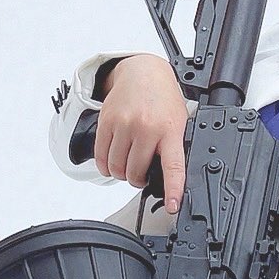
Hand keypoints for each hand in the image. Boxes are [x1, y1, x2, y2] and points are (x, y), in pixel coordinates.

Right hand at [94, 54, 187, 213]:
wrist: (142, 72)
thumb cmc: (162, 100)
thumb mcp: (178, 122)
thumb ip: (173, 148)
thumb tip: (169, 180)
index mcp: (169, 130)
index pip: (173, 166)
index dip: (173, 189)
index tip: (172, 206)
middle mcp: (146, 128)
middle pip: (135, 173)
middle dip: (137, 179)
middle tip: (141, 172)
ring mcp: (124, 124)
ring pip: (116, 168)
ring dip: (121, 173)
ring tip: (128, 164)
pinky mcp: (106, 122)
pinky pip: (101, 157)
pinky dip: (105, 165)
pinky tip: (113, 160)